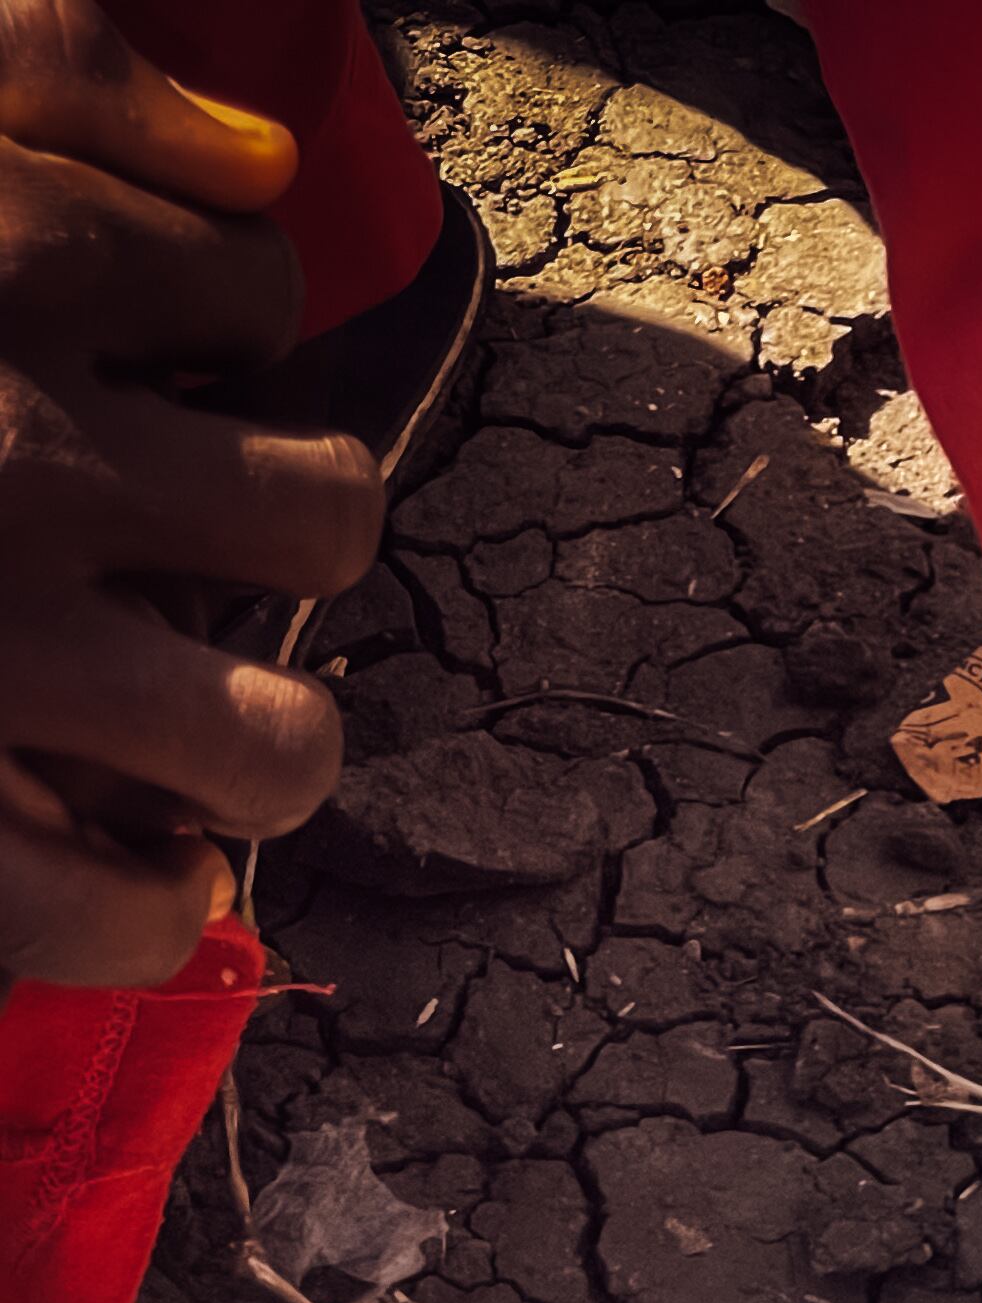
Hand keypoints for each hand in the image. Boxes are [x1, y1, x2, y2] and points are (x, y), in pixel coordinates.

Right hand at [0, 0, 384, 996]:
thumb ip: (45, 69)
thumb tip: (250, 159)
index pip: (246, 297)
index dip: (213, 333)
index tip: (147, 358)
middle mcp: (18, 456)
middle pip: (321, 517)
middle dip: (278, 531)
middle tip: (193, 547)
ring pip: (273, 742)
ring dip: (252, 742)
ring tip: (184, 729)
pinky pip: (119, 910)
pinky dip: (140, 906)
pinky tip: (117, 863)